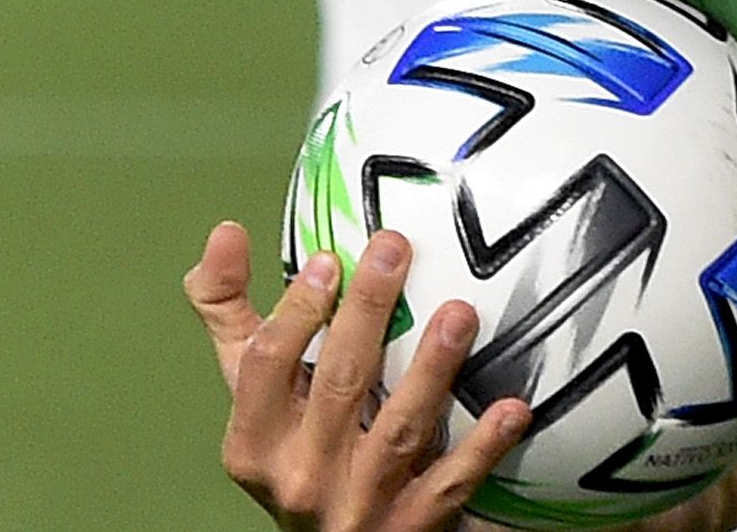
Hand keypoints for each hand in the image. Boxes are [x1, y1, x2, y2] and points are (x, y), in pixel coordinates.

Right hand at [183, 222, 530, 530]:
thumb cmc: (294, 451)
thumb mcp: (254, 393)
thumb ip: (234, 315)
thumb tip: (224, 234)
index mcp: (255, 441)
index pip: (266, 367)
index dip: (296, 312)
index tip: (330, 260)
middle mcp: (302, 475)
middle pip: (338, 384)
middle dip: (367, 314)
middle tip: (395, 249)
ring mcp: (359, 503)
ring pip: (398, 431)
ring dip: (431, 370)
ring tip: (458, 314)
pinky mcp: (411, 525)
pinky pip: (450, 483)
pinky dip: (482, 447)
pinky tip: (512, 409)